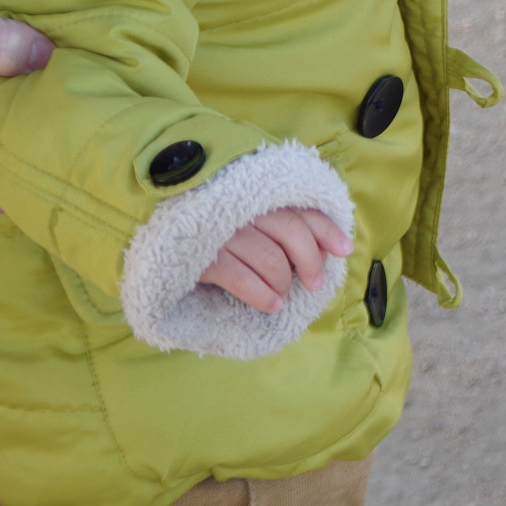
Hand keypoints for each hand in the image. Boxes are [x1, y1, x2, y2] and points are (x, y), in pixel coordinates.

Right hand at [198, 207, 352, 313]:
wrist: (160, 240)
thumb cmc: (216, 235)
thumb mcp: (250, 225)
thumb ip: (282, 230)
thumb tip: (324, 251)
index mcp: (256, 200)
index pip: (300, 211)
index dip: (326, 230)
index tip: (345, 250)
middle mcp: (241, 210)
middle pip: (290, 232)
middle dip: (310, 261)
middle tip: (315, 283)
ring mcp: (221, 232)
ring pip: (270, 259)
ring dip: (283, 283)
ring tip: (282, 296)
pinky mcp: (202, 257)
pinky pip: (241, 278)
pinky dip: (261, 295)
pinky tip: (271, 305)